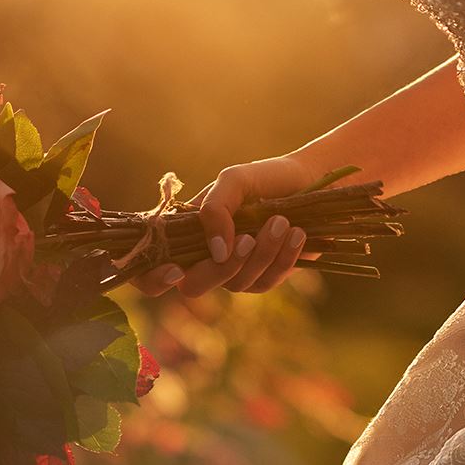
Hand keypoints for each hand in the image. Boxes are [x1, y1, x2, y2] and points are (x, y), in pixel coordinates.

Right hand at [129, 153, 323, 298]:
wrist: (313, 182)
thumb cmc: (268, 177)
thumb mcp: (234, 180)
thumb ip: (214, 209)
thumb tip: (215, 251)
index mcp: (186, 231)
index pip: (151, 267)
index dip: (152, 278)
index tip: (175, 271)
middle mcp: (205, 256)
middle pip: (194, 287)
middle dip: (221, 268)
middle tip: (248, 238)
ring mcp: (235, 270)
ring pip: (235, 284)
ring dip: (261, 253)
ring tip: (282, 222)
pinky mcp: (265, 276)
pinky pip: (266, 282)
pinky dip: (282, 259)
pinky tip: (296, 234)